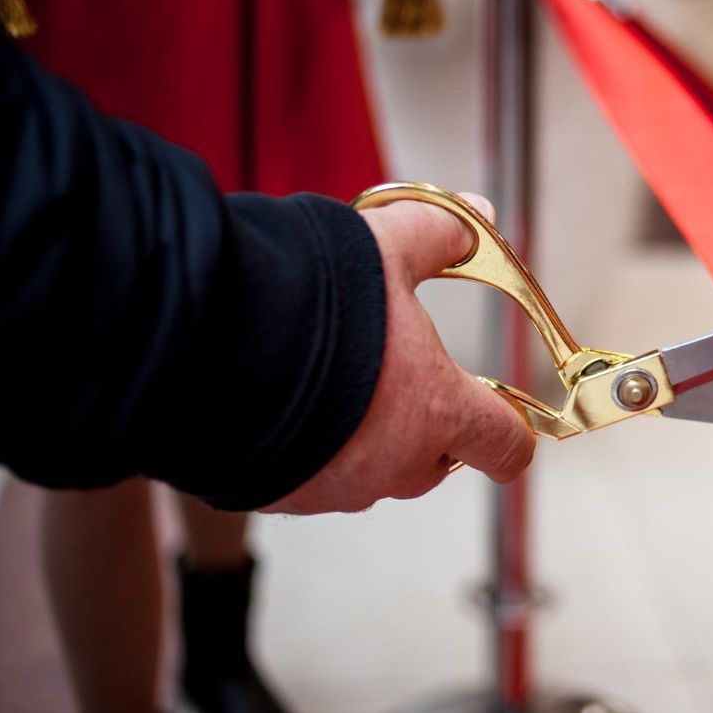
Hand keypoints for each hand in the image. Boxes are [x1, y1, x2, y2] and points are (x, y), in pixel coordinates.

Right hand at [264, 192, 535, 513]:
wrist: (200, 346)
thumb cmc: (307, 299)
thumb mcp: (384, 245)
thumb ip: (439, 235)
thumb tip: (480, 216)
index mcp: (437, 411)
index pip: (505, 444)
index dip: (511, 433)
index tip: (508, 425)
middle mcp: (394, 465)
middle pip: (436, 461)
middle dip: (429, 427)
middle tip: (402, 381)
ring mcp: (334, 489)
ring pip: (371, 471)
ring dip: (365, 438)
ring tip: (334, 383)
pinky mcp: (278, 497)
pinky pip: (311, 478)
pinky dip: (310, 450)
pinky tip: (284, 403)